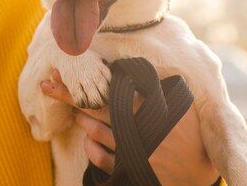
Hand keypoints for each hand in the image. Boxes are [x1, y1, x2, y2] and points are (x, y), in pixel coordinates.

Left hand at [41, 69, 219, 185]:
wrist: (198, 175)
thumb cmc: (193, 137)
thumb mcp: (184, 106)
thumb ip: (164, 87)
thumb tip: (143, 70)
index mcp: (149, 108)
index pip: (111, 88)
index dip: (86, 79)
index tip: (63, 70)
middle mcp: (136, 128)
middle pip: (96, 107)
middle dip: (69, 96)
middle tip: (47, 86)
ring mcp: (130, 150)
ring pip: (95, 131)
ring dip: (82, 120)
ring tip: (76, 112)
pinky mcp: (128, 170)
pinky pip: (100, 158)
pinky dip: (90, 148)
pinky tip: (87, 141)